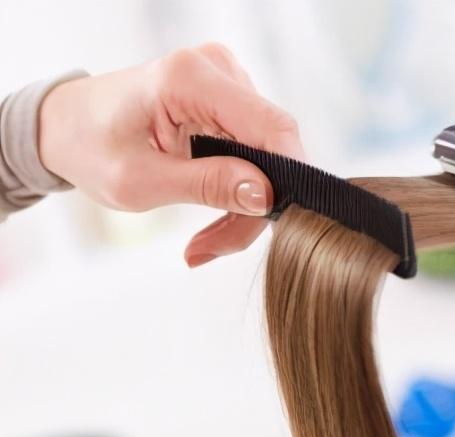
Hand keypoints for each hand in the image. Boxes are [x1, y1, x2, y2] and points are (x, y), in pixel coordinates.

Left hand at [38, 43, 302, 267]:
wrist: (65, 126)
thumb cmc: (89, 147)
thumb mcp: (138, 181)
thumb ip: (205, 184)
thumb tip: (265, 195)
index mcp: (190, 78)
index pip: (270, 126)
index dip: (287, 175)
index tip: (273, 222)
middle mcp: (216, 68)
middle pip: (273, 145)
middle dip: (256, 204)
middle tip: (214, 248)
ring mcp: (227, 80)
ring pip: (269, 154)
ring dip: (247, 204)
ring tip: (206, 241)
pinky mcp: (230, 99)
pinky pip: (257, 151)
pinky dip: (241, 188)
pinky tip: (215, 210)